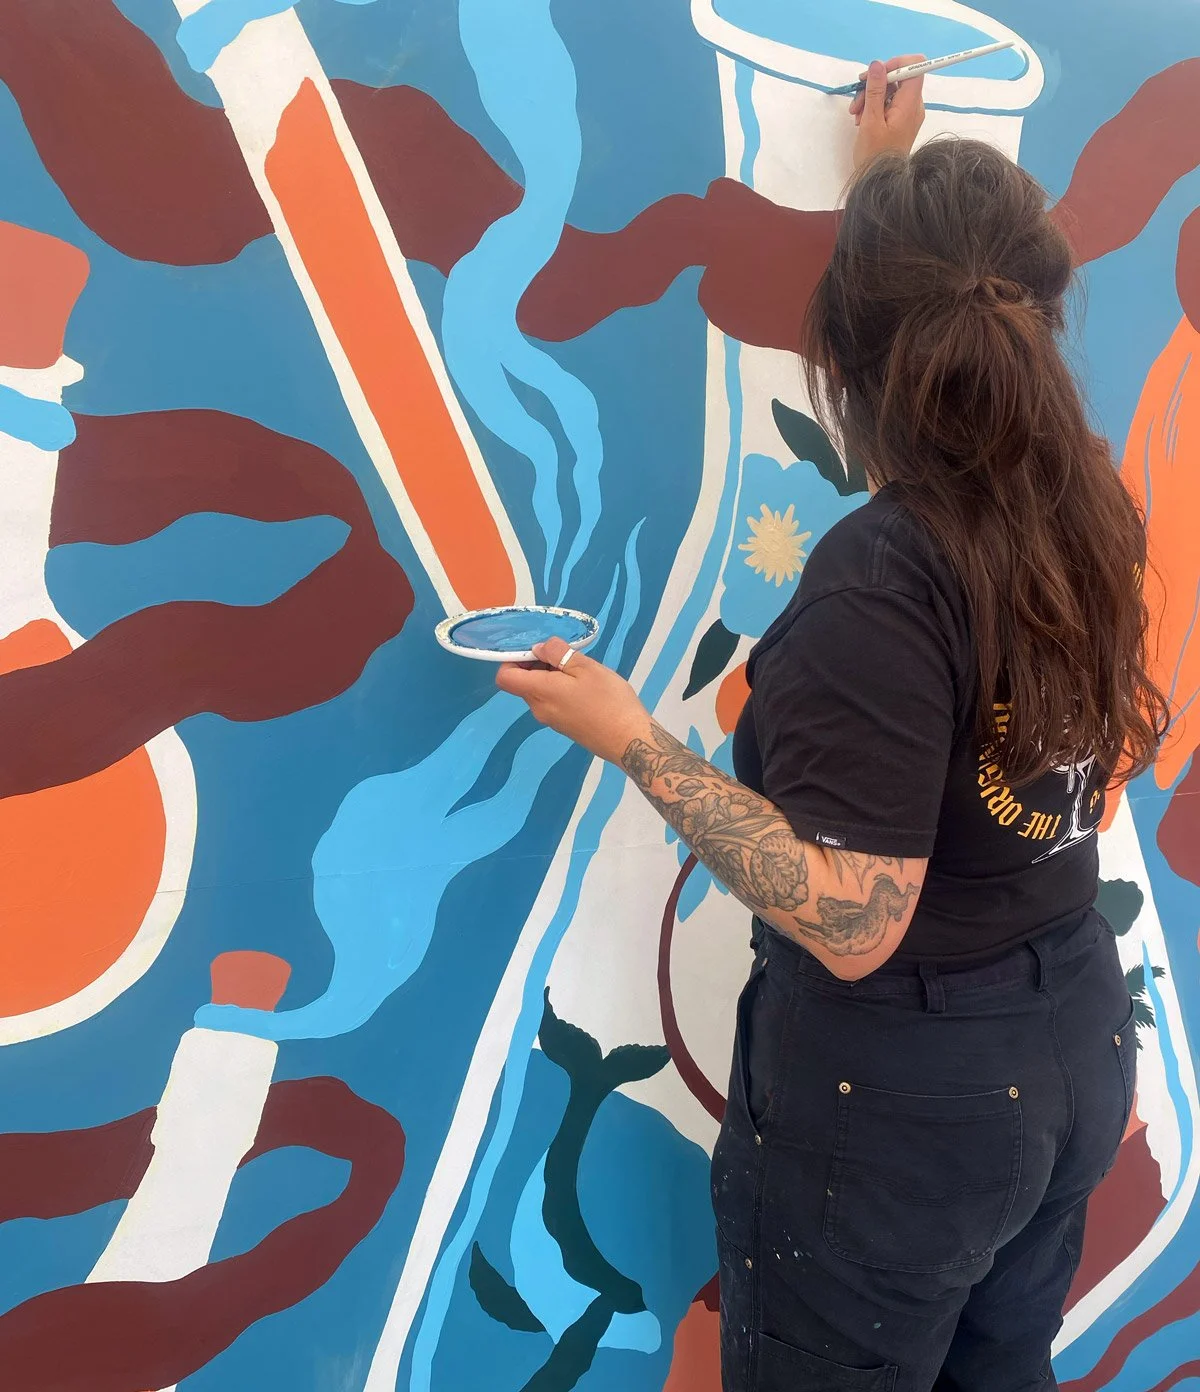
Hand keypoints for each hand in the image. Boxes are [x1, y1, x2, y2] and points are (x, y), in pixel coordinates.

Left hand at [495, 637, 651, 764]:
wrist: (629, 740)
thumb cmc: (609, 701)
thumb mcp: (585, 667)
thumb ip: (558, 653)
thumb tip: (538, 648)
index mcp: (540, 692)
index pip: (504, 678)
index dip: (512, 660)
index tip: (536, 651)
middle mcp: (539, 709)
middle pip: (523, 683)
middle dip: (537, 665)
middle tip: (566, 656)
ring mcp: (551, 721)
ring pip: (540, 692)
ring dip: (552, 676)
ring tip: (580, 671)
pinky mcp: (564, 727)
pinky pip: (553, 703)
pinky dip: (561, 690)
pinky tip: (586, 687)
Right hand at [851, 55, 925, 170]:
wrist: (880, 183)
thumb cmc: (875, 156)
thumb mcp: (870, 121)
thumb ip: (874, 90)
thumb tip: (877, 64)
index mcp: (910, 104)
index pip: (915, 66)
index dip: (895, 64)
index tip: (875, 74)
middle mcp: (914, 105)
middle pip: (899, 78)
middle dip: (875, 84)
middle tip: (856, 100)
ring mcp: (908, 114)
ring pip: (891, 91)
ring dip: (870, 98)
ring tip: (856, 115)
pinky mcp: (901, 122)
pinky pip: (890, 104)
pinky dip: (874, 107)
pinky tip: (862, 120)